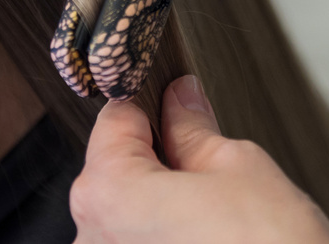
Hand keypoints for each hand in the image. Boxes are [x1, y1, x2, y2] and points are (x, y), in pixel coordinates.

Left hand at [70, 76, 328, 243]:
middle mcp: (91, 237)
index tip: (180, 101)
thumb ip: (193, 128)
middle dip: (159, 157)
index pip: (115, 117)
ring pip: (127, 213)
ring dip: (162, 203)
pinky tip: (206, 240)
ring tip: (216, 216)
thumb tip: (180, 98)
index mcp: (107, 192)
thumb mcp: (237, 166)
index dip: (153, 102)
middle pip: (116, 168)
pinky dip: (165, 238)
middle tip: (211, 166)